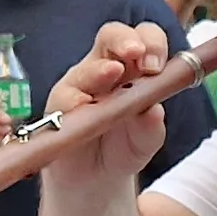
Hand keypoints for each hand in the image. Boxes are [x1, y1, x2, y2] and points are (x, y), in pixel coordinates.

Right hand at [36, 24, 183, 184]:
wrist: (95, 178)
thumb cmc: (123, 148)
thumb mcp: (145, 141)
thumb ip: (151, 127)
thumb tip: (154, 111)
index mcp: (134, 69)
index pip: (143, 38)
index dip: (152, 42)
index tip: (158, 65)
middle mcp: (105, 69)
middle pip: (111, 36)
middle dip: (125, 40)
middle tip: (137, 54)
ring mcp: (79, 85)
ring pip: (86, 67)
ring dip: (100, 69)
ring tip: (113, 73)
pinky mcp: (58, 107)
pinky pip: (64, 98)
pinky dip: (74, 100)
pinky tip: (83, 105)